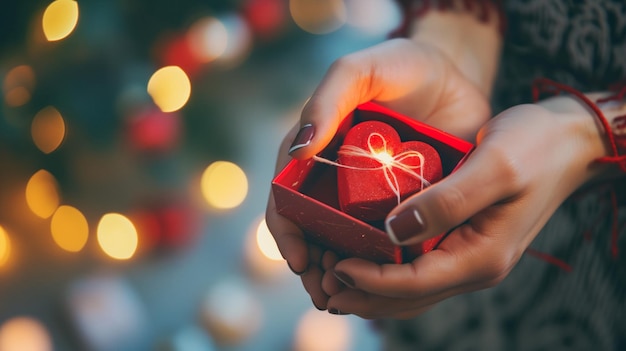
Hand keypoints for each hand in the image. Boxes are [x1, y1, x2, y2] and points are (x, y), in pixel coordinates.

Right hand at [266, 38, 491, 309]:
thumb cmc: (402, 66)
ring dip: (342, 274)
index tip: (301, 260)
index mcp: (313, 151)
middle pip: (313, 229)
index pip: (286, 196)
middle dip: (314, 264)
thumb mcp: (360, 69)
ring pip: (346, 242)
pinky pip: (386, 240)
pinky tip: (384, 285)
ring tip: (347, 299)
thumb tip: (299, 149)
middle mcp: (334, 179)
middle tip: (327, 292)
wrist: (455, 75)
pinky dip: (380, 265)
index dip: (287, 231)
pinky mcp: (402, 204)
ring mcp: (367, 195)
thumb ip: (327, 98)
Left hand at [322, 98, 609, 318]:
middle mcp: (473, 265)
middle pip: (406, 297)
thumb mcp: (495, 166)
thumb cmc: (535, 146)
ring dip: (368, 286)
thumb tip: (393, 231)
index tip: (333, 264)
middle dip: (361, 293)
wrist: (566, 141)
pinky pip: (416, 268)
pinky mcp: (461, 242)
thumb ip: (447, 202)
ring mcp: (468, 257)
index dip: (369, 280)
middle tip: (319, 278)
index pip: (413, 284)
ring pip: (409, 288)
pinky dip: (384, 268)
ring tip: (328, 271)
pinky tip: (358, 251)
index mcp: (482, 256)